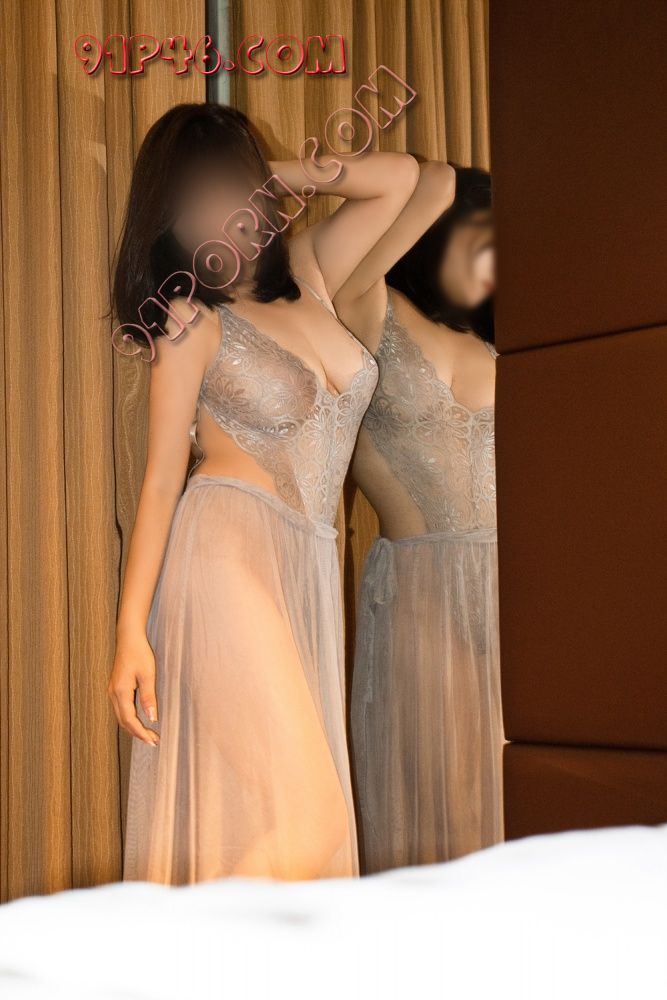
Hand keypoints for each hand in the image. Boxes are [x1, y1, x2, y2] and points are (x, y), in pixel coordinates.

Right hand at [108, 631, 159, 746]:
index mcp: (120, 692)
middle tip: (154, 741)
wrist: (128, 638)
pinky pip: (121, 710)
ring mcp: (112, 692)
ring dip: (134, 727)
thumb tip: (152, 718)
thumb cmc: (139, 653)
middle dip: (138, 734)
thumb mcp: (148, 675)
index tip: (153, 741)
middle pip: (123, 722)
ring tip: (149, 734)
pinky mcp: (115, 688)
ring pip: (121, 717)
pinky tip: (140, 721)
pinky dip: (130, 719)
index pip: (130, 720)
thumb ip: (149, 697)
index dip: (141, 733)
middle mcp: (113, 694)